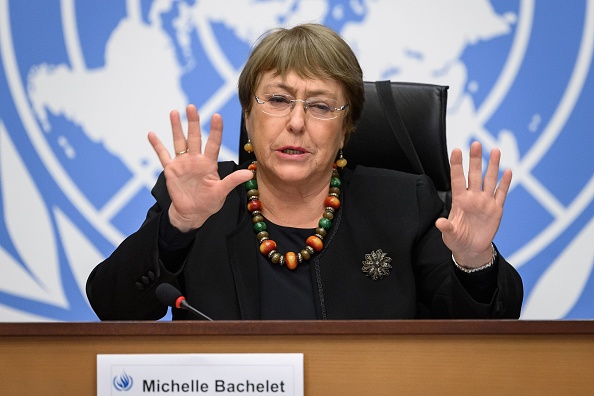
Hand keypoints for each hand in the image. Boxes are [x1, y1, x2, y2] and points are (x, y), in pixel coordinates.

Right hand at [148, 105, 252, 231]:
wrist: (192, 213)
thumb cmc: (209, 203)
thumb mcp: (221, 192)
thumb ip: (232, 181)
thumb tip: (248, 173)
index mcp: (209, 163)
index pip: (213, 143)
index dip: (215, 130)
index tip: (217, 116)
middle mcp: (196, 160)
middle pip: (195, 137)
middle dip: (193, 122)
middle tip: (191, 107)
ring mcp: (182, 163)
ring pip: (179, 141)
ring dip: (176, 128)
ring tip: (174, 112)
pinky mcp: (171, 170)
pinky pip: (163, 155)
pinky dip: (157, 145)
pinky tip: (152, 134)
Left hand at [435, 141, 511, 268]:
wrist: (471, 249)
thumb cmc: (457, 240)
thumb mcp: (450, 235)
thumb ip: (446, 228)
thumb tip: (439, 222)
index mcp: (460, 201)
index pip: (457, 179)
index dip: (457, 165)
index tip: (457, 150)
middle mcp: (473, 198)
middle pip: (475, 175)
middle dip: (476, 160)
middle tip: (476, 144)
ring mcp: (485, 202)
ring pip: (490, 180)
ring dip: (493, 166)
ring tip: (495, 150)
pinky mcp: (496, 209)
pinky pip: (501, 194)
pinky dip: (505, 183)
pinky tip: (508, 171)